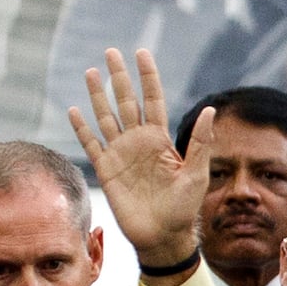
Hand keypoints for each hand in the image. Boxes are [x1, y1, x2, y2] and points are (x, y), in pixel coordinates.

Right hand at [68, 48, 210, 275]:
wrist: (163, 235)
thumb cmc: (184, 207)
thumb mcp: (197, 173)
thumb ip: (201, 142)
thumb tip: (211, 109)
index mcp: (161, 140)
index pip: (153, 100)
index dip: (147, 77)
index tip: (142, 54)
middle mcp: (139, 142)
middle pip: (126, 101)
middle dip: (119, 77)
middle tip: (111, 51)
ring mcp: (121, 154)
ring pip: (106, 117)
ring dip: (98, 95)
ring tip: (92, 71)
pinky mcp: (106, 170)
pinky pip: (91, 144)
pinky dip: (82, 128)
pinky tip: (75, 110)